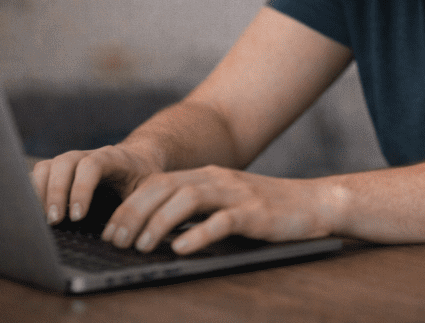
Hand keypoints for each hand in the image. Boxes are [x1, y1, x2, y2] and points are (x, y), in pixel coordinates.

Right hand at [30, 144, 160, 225]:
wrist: (137, 159)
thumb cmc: (143, 178)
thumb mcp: (149, 189)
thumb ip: (139, 204)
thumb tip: (123, 233)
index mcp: (112, 157)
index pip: (92, 164)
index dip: (82, 188)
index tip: (77, 216)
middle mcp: (87, 155)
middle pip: (64, 163)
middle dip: (56, 192)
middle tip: (55, 221)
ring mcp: (70, 161)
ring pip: (47, 166)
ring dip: (39, 192)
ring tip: (42, 220)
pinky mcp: (58, 170)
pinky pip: (39, 174)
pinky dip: (32, 192)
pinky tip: (34, 214)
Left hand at [100, 165, 346, 254]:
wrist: (315, 202)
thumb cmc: (267, 210)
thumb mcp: (226, 203)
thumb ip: (197, 211)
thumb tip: (157, 234)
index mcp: (206, 176)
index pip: (156, 184)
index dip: (129, 206)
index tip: (109, 231)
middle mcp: (217, 179)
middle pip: (164, 188)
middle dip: (133, 214)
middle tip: (115, 241)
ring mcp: (236, 194)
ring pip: (186, 198)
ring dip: (158, 223)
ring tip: (141, 247)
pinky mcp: (255, 213)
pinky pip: (221, 220)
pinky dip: (197, 234)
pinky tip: (181, 249)